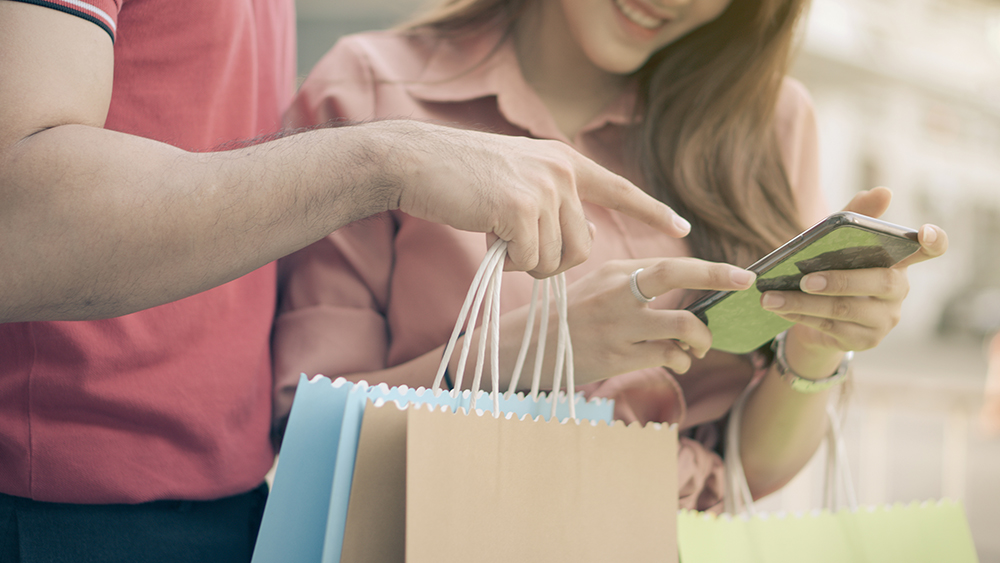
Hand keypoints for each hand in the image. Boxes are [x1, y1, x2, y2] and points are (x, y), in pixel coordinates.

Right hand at [387, 121, 690, 276]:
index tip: (683, 228)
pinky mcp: (520, 209)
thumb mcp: (519, 176)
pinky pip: (530, 259)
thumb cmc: (462, 176)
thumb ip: (554, 199)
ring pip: (557, 258)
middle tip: (518, 250)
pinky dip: (508, 260)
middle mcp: (562, 172)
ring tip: (499, 237)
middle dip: (553, 261)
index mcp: (565, 162)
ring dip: (528, 262)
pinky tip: (488, 237)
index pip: (619, 189)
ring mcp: (543, 189)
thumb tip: (587, 231)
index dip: (651, 211)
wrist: (419, 161)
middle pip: (584, 246)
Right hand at [561, 258, 754, 382]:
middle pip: (676, 274)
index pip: (672, 264)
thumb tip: (688, 283)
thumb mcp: (598, 286)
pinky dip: (681, 360)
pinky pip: (668, 356)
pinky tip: (677, 360)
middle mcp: (617, 293)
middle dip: (717, 275)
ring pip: (682, 325)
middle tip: (746, 283)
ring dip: (702, 338)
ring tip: (699, 345)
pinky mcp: (618, 357)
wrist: (529, 348)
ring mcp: (618, 326)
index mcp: (615, 272)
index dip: (712, 270)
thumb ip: (637, 282)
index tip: (743, 274)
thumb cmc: (571, 317)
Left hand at [760, 188, 948, 355]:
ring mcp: (885, 319)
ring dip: (804, 303)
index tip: (925, 232)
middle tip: (805, 280)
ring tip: (771, 298)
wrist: (814, 316)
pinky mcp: (866, 341)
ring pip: (846, 310)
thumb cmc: (829, 269)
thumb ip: (854, 217)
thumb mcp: (836, 242)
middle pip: (880, 283)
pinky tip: (779, 309)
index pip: (932, 249)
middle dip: (841, 281)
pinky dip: (800, 317)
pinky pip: (830, 328)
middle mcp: (898, 291)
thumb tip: (882, 192)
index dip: (934, 241)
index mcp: (899, 260)